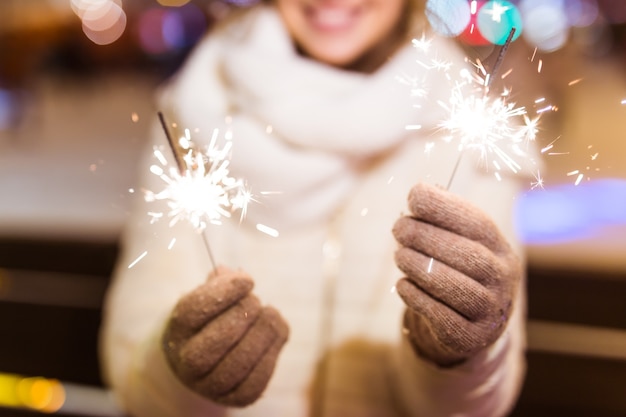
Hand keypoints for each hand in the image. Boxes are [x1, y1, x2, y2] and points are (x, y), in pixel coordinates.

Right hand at [162, 266, 288, 406]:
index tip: (247, 280)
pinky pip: (260, 375)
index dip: (227, 290)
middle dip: (246, 311)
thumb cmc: (208, 321)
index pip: (197, 309)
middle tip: (255, 300)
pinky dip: (274, 348)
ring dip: (265, 329)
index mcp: (177, 330)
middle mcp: (188, 363)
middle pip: (223, 334)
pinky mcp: (236, 398)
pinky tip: (276, 332)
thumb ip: (219, 283)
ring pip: (244, 357)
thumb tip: (235, 274)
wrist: (200, 366)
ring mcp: (211, 385)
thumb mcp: (206, 298)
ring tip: (269, 313)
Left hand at [392, 183, 521, 366]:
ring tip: (399, 255)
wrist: (468, 328)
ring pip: (453, 285)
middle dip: (426, 236)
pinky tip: (403, 284)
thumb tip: (419, 191)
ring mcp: (489, 310)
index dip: (446, 207)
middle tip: (398, 228)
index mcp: (500, 249)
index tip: (415, 195)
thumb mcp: (457, 244)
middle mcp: (502, 279)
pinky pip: (440, 315)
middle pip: (466, 255)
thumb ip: (442, 220)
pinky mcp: (470, 337)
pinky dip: (416, 296)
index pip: (478, 224)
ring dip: (419, 265)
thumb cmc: (456, 272)